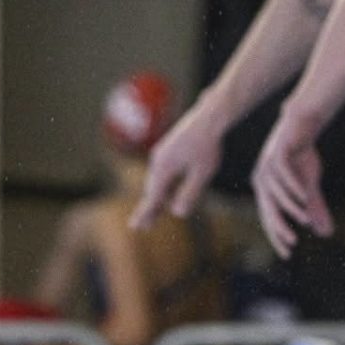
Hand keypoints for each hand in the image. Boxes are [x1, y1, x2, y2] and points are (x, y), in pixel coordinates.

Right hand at [130, 107, 224, 228]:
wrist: (209, 117)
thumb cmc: (208, 146)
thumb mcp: (202, 173)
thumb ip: (190, 193)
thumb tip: (177, 213)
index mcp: (164, 169)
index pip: (153, 197)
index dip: (146, 213)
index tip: (135, 227)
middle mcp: (158, 161)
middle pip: (152, 190)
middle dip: (149, 207)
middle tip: (142, 226)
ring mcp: (161, 153)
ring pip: (156, 180)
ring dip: (156, 196)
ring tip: (154, 212)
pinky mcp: (168, 148)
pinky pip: (161, 172)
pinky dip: (162, 185)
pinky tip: (166, 190)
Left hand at [251, 107, 334, 257]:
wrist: (301, 125)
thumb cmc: (302, 155)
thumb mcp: (310, 185)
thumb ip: (314, 208)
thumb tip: (325, 233)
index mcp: (266, 191)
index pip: (269, 219)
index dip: (277, 236)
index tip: (287, 254)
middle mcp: (262, 181)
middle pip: (268, 210)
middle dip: (279, 228)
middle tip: (291, 243)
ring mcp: (267, 167)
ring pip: (277, 194)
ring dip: (291, 208)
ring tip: (305, 220)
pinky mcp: (276, 154)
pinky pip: (283, 174)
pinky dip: (294, 187)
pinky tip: (305, 197)